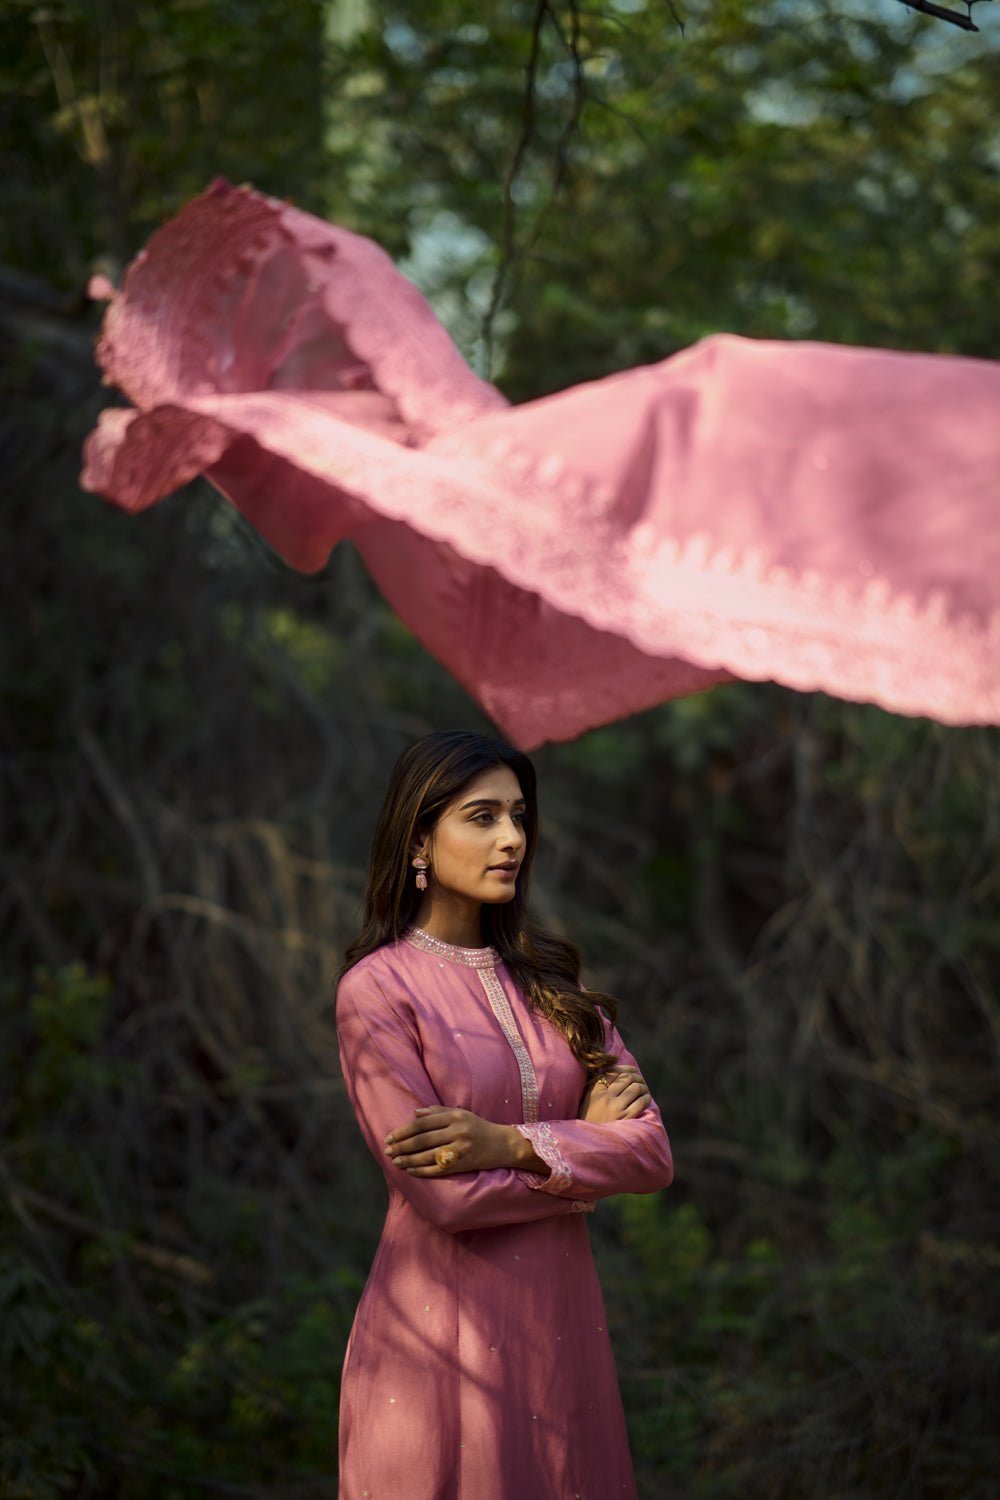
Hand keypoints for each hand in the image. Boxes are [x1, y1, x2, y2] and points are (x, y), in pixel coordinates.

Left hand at [384, 1107, 532, 1175]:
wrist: (503, 1144)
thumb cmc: (478, 1127)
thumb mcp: (460, 1113)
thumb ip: (437, 1112)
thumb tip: (414, 1113)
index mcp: (455, 1116)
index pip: (422, 1124)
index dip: (403, 1131)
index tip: (389, 1137)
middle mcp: (458, 1131)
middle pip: (423, 1140)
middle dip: (402, 1147)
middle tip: (387, 1151)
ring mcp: (462, 1149)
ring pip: (428, 1156)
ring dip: (408, 1160)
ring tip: (395, 1162)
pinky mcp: (465, 1164)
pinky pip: (439, 1169)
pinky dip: (423, 1171)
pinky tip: (411, 1171)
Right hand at [579, 1066, 650, 1122]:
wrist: (589, 1141)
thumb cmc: (589, 1119)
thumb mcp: (588, 1099)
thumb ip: (598, 1085)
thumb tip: (616, 1071)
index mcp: (596, 1090)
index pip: (615, 1072)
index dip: (627, 1069)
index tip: (632, 1071)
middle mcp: (606, 1097)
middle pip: (627, 1078)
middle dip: (637, 1077)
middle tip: (640, 1081)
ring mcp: (616, 1108)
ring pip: (636, 1088)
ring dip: (643, 1087)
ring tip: (643, 1090)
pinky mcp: (625, 1118)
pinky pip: (640, 1102)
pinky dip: (645, 1098)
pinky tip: (645, 1098)